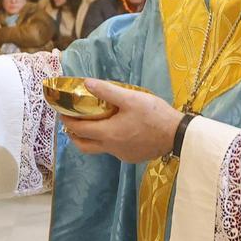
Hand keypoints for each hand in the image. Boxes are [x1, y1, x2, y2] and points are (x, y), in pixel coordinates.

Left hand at [60, 79, 179, 162]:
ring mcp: (122, 155)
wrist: (178, 135)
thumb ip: (107, 91)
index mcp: (108, 133)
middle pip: (84, 145)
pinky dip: (108, 141)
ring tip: (93, 124)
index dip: (67, 120)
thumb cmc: (155, 115)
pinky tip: (118, 129)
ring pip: (99, 148)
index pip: (79, 129)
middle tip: (71, 122)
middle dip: (73, 134)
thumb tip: (86, 83)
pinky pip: (114, 150)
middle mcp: (111, 148)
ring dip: (91, 138)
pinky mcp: (132, 157)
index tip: (62, 112)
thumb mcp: (131, 98)